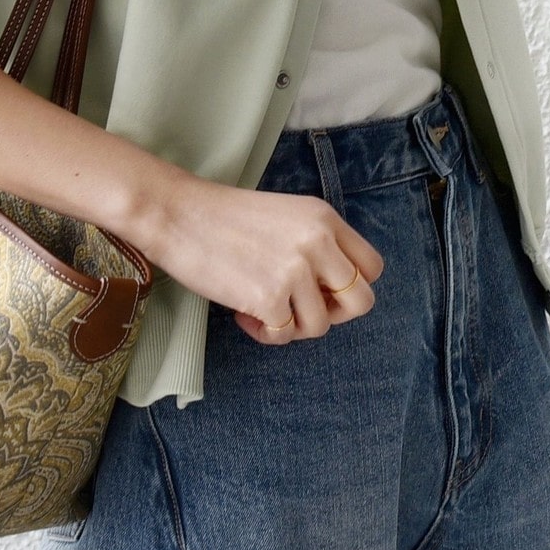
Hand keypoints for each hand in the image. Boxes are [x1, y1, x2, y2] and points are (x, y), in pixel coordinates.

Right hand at [133, 168, 383, 344]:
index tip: (321, 290)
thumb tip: (332, 293)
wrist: (177, 214)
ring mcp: (295, 270)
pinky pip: (284, 335)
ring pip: (320, 326)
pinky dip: (265, 334)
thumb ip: (317, 245)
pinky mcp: (269, 296)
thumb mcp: (286, 217)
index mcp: (325, 219)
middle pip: (361, 302)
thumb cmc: (223, 219)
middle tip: (299, 309)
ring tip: (262, 309)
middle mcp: (318, 242)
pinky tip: (243, 315)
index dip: (350, 287)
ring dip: (292, 327)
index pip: (372, 267)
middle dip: (332, 315)